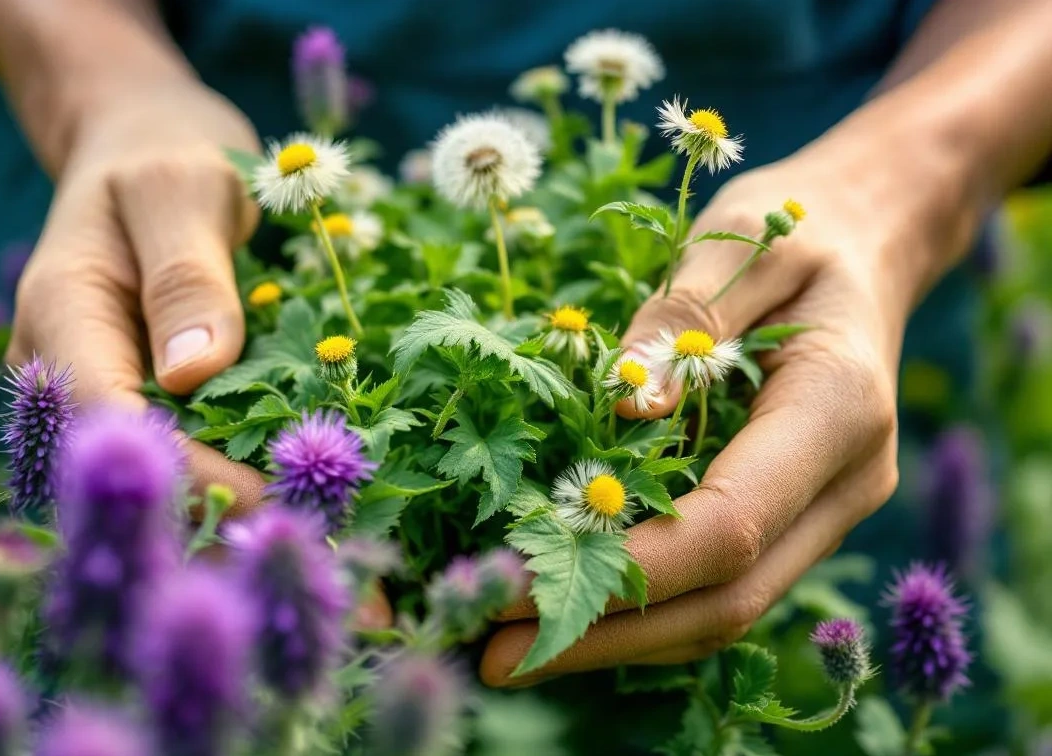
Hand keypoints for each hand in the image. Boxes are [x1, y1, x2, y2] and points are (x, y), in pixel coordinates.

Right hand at [5, 78, 265, 510]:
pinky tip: (292, 504)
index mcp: (62, 312)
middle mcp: (61, 366)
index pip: (110, 416)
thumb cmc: (165, 152)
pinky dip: (227, 482)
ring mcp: (92, 389)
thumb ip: (187, 276)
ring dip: (222, 511)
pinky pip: (173, 455)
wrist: (138, 144)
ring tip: (311, 540)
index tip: (267, 498)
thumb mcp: (186, 188)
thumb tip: (193, 373)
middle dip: (210, 509)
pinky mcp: (132, 399)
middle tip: (305, 540)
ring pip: (150, 475)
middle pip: (128, 464)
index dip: (184, 469)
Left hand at [479, 147, 939, 685]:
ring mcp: (824, 509)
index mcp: (838, 409)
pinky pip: (716, 582)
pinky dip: (640, 604)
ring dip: (614, 637)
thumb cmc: (796, 224)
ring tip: (504, 644)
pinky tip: (562, 602)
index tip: (511, 585)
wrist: (869, 239)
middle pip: (724, 599)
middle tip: (485, 651)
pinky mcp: (792, 514)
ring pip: (722, 608)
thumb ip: (682, 317)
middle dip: (603, 633)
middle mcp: (844, 482)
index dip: (620, 571)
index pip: (728, 528)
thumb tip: (626, 407)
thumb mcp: (738, 238)